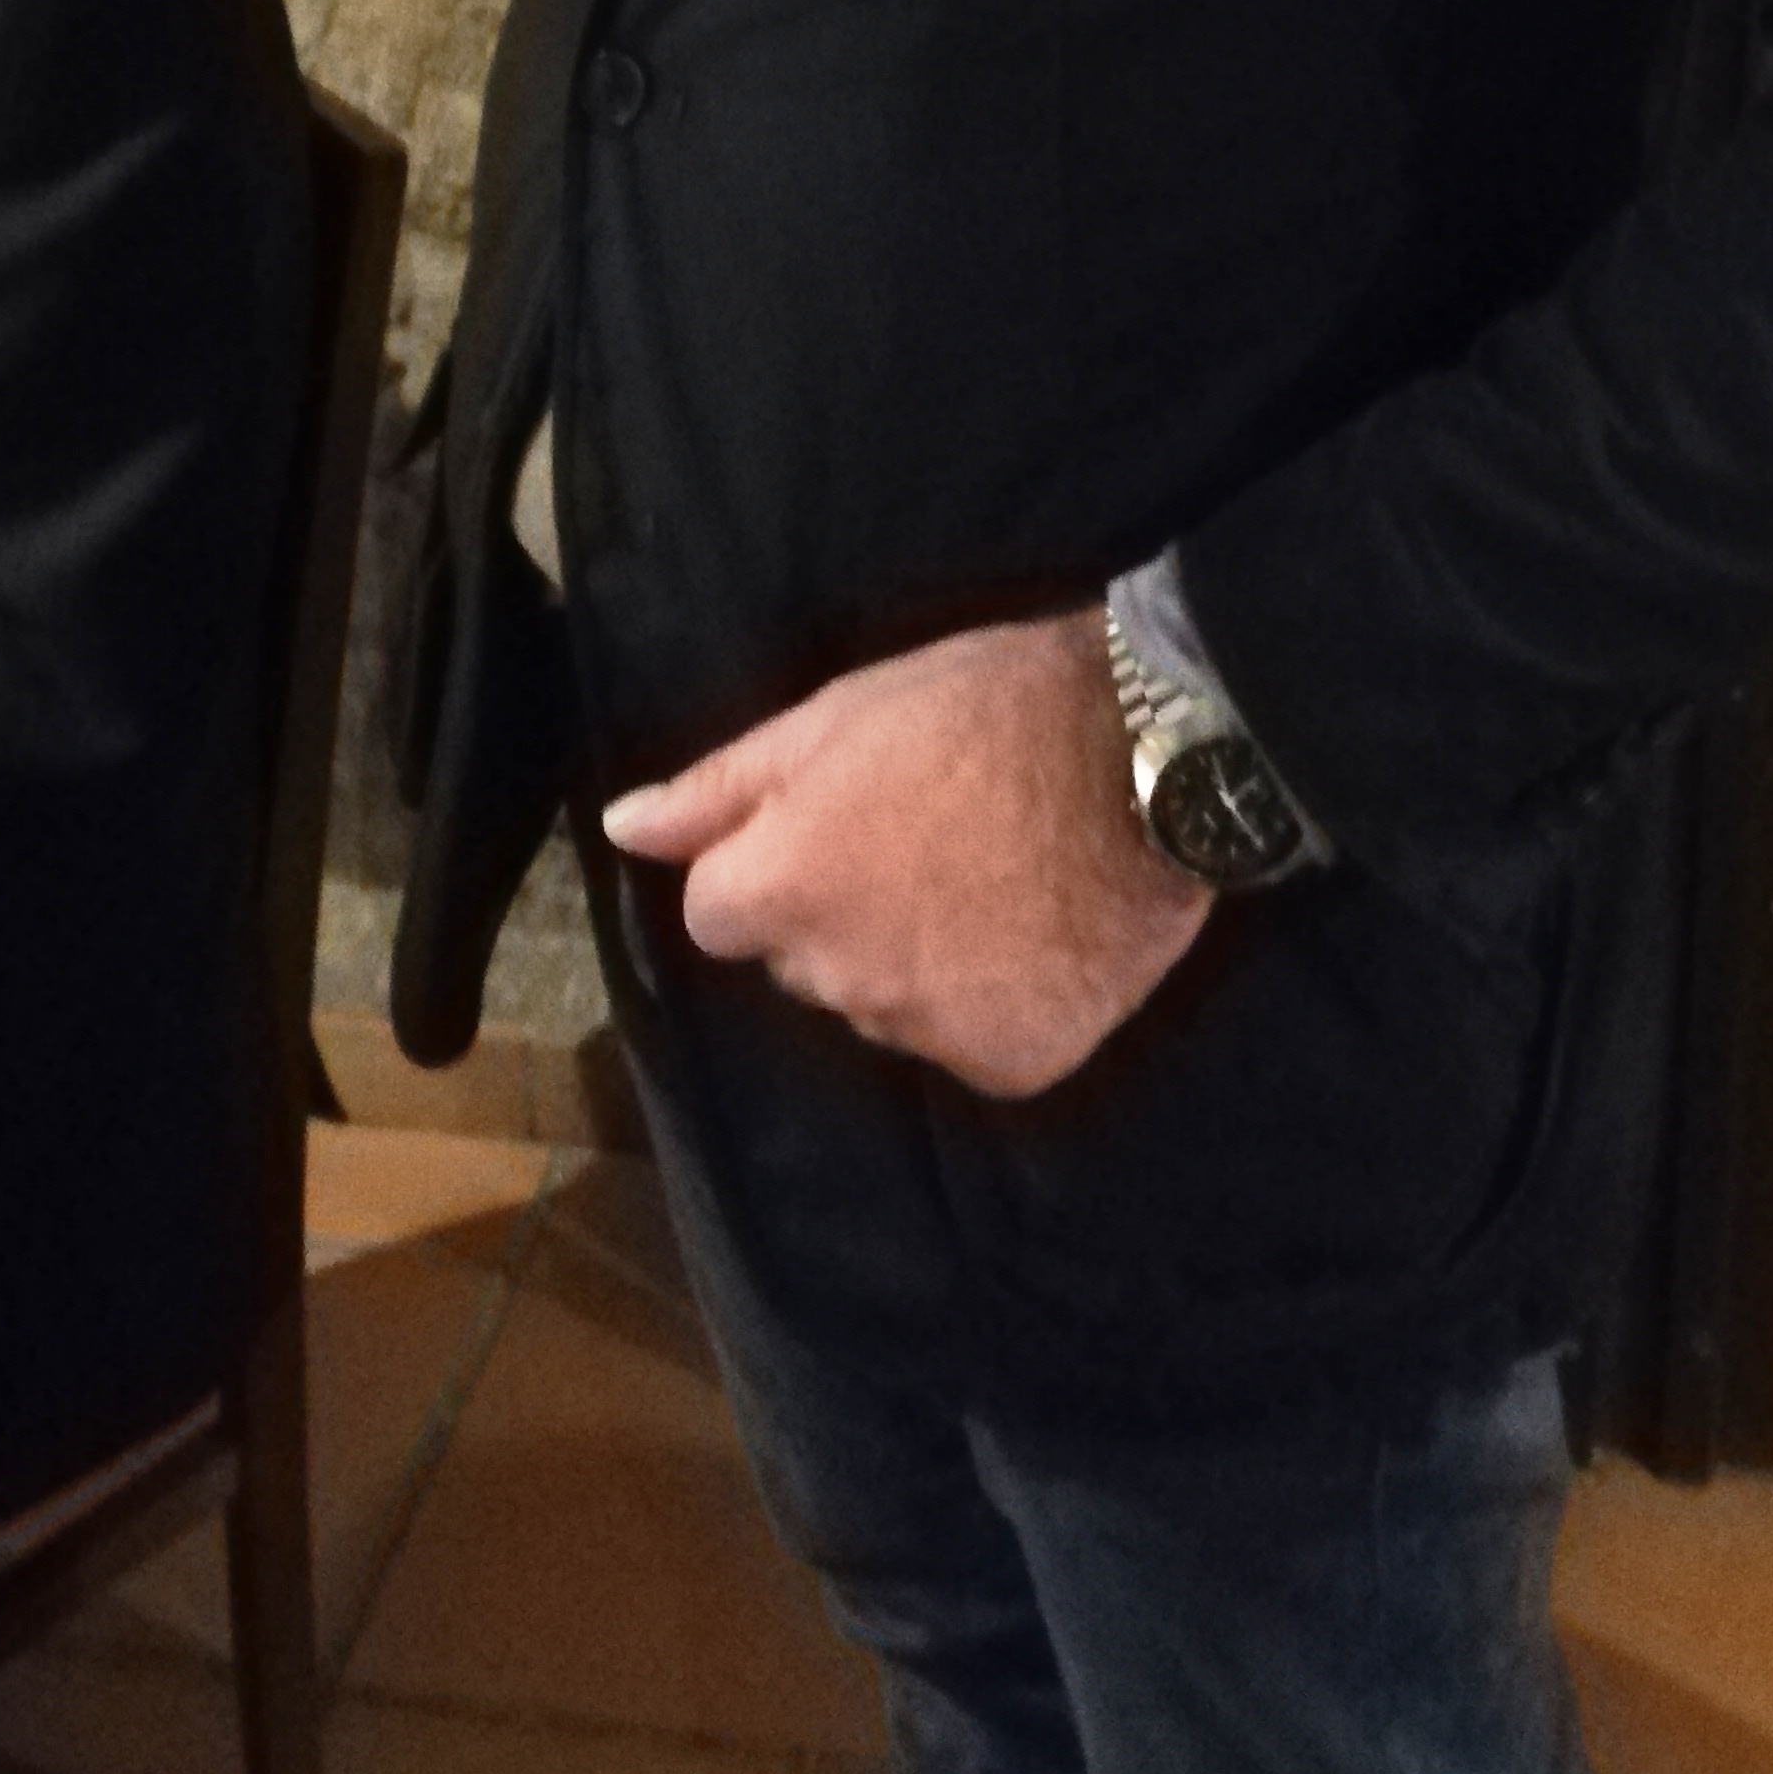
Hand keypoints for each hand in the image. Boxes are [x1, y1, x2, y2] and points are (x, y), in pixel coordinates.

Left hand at [601, 609, 1211, 1097]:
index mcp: (783, 888)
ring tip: (992, 879)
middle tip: (927, 839)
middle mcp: (838, 977)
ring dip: (915, 960)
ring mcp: (924, 1030)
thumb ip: (718, 788)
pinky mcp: (1008, 1065)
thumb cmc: (982, 708)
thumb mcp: (834, 716)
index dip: (773, 862)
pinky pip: (968, 1040)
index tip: (843, 823)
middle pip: (804, 963)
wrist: (1147, 755)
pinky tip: (1035, 932)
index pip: (718, 914)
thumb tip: (625, 830)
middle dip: (841, 913)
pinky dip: (992, 1001)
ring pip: (884, 1005)